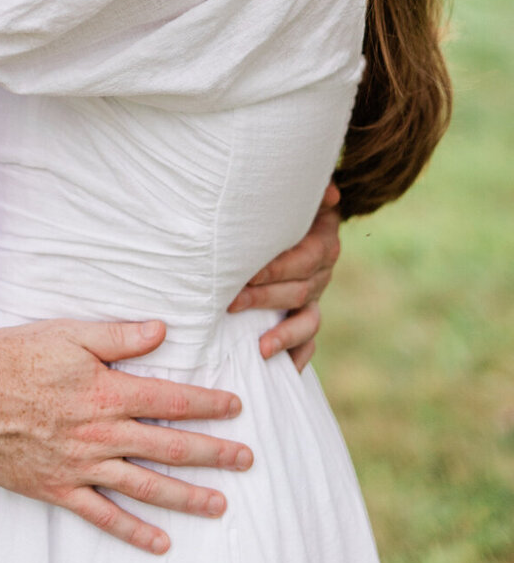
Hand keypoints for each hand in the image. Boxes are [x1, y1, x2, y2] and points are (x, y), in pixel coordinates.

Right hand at [0, 318, 251, 555]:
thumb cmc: (15, 358)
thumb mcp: (69, 334)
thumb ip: (118, 336)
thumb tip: (161, 329)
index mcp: (107, 392)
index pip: (170, 399)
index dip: (207, 403)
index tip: (235, 407)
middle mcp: (102, 434)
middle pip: (169, 446)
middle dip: (213, 453)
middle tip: (246, 460)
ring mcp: (83, 466)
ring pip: (146, 486)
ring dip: (187, 496)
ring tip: (219, 503)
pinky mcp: (60, 489)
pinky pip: (104, 517)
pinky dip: (135, 532)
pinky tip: (161, 542)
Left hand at [228, 183, 341, 370]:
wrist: (299, 216)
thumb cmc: (288, 202)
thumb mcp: (300, 194)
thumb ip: (313, 192)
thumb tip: (331, 192)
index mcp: (322, 243)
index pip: (303, 260)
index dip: (276, 269)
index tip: (246, 274)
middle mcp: (323, 273)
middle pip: (299, 291)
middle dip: (264, 299)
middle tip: (231, 303)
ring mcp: (316, 296)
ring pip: (308, 321)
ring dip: (285, 335)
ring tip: (262, 348)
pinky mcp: (307, 313)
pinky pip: (310, 340)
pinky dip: (300, 356)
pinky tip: (286, 371)